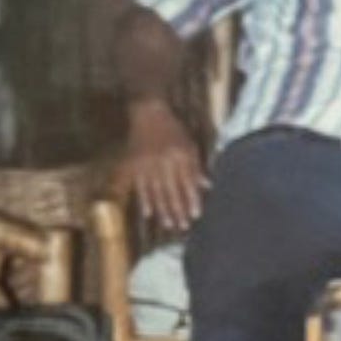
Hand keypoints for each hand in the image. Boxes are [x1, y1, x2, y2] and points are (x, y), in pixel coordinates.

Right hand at [116, 99, 207, 230]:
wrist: (148, 113)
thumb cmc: (174, 130)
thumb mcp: (190, 145)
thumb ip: (197, 167)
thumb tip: (207, 186)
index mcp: (180, 155)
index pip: (187, 182)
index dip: (192, 199)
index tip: (196, 215)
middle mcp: (164, 161)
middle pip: (172, 190)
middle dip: (178, 209)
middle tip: (183, 226)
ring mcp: (147, 164)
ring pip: (156, 192)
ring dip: (162, 210)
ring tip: (169, 224)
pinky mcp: (134, 165)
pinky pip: (139, 186)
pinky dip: (144, 200)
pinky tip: (148, 214)